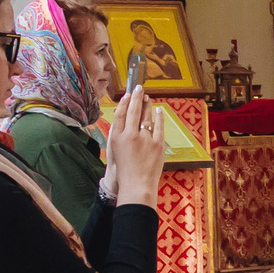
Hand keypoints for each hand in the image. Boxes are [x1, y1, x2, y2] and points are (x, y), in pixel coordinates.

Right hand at [106, 88, 162, 206]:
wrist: (137, 185)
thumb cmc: (124, 170)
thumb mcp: (114, 150)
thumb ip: (118, 134)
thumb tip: (122, 119)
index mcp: (117, 137)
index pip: (120, 114)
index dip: (124, 103)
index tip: (127, 95)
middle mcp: (130, 135)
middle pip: (133, 111)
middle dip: (136, 97)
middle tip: (138, 87)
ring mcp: (145, 139)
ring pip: (146, 117)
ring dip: (147, 106)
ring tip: (147, 97)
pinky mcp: (157, 144)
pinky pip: (158, 126)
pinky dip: (158, 117)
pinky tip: (158, 110)